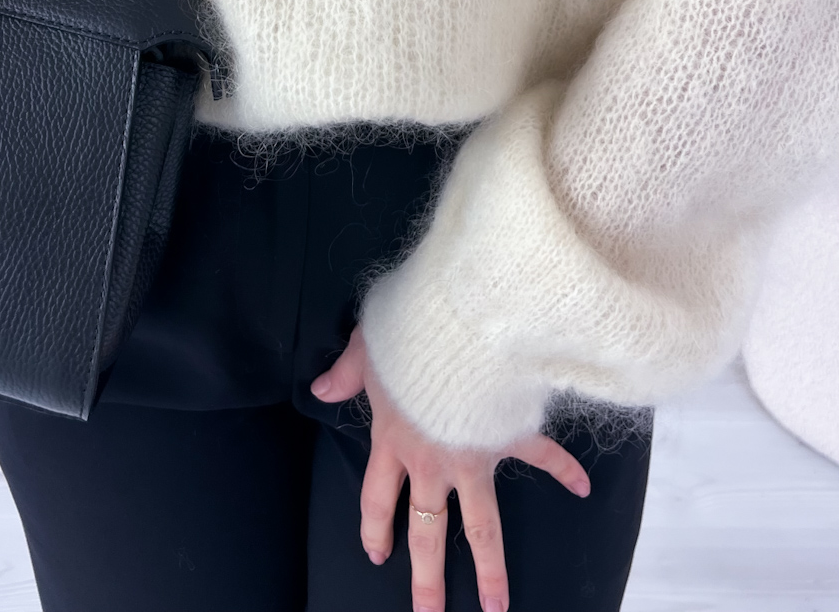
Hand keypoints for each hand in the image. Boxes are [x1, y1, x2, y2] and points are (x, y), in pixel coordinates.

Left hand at [311, 326, 590, 611]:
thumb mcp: (368, 344)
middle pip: (426, 532)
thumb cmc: (410, 328)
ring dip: (490, 569)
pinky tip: (582, 488)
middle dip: (427, 579)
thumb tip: (320, 388)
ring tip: (495, 607)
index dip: (374, 529)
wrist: (457, 320)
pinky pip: (540, 458)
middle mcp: (432, 461)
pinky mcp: (508, 435)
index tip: (377, 555)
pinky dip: (564, 470)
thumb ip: (347, 371)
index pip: (376, 499)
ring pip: (481, 526)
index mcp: (393, 439)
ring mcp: (473, 455)